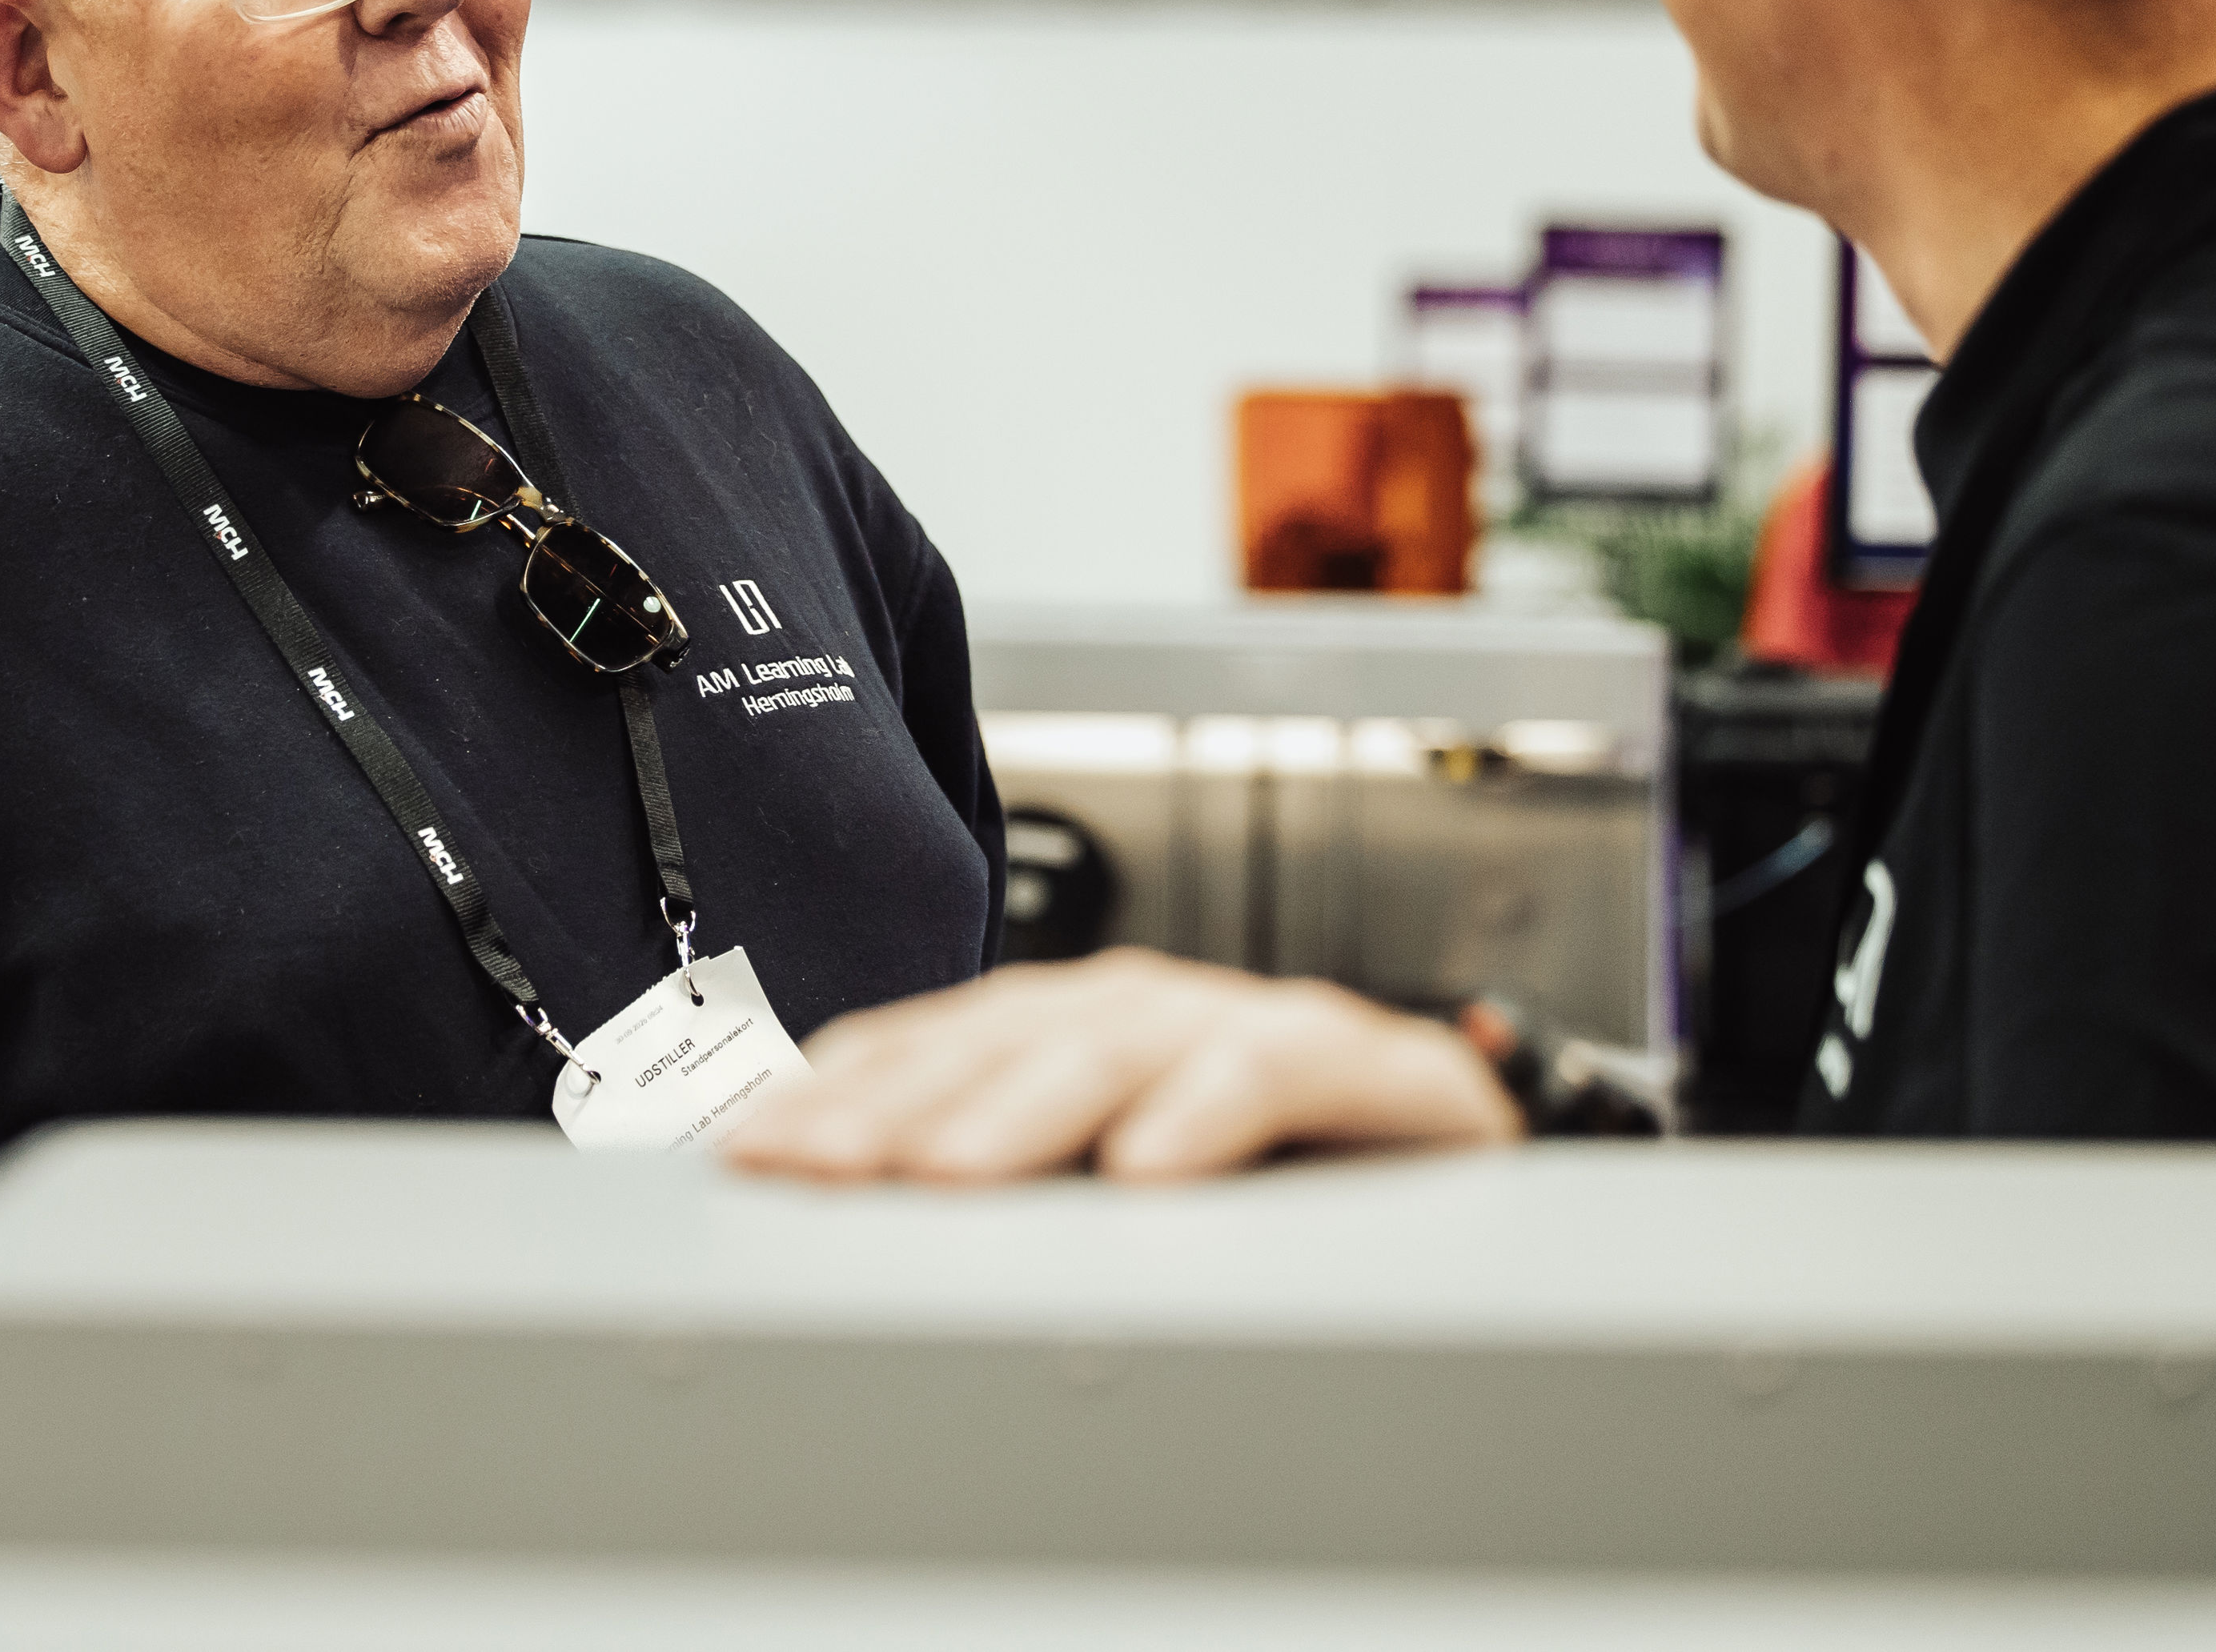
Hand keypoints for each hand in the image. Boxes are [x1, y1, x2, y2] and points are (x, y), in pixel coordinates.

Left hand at [721, 949, 1519, 1183]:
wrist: (1462, 1178)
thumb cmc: (1276, 1192)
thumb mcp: (1108, 1192)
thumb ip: (997, 1183)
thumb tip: (830, 1201)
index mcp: (1081, 1033)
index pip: (938, 1045)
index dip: (842, 1092)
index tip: (753, 1154)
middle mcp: (1158, 1014)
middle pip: (1010, 1038)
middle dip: (900, 1103)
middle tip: (820, 1169)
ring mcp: (1259, 1028)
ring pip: (1127, 1044)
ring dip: (1027, 1109)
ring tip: (945, 1177)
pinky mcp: (1371, 1066)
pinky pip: (1277, 1074)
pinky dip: (1207, 1113)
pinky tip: (1149, 1170)